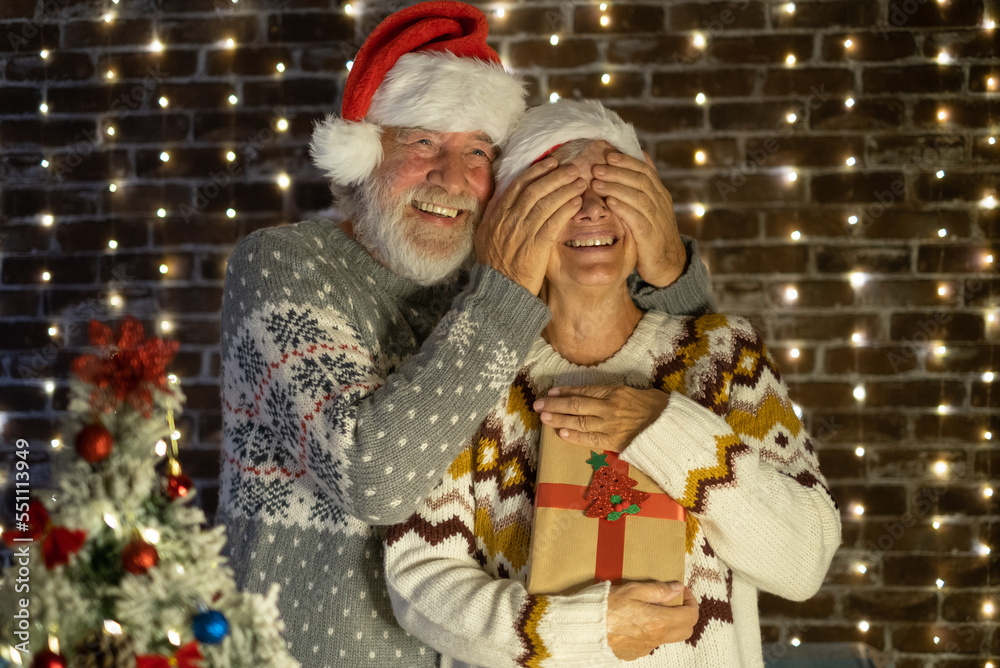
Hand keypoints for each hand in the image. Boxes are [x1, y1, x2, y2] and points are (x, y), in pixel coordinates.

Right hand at [475, 157, 584, 294]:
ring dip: (564, 189)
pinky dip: (565, 210)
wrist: (498, 290)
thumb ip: (497, 216)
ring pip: (544, 204)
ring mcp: (521, 234)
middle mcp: (508, 221)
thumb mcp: (487, 236)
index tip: (551, 163)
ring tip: (579, 181)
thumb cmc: (495, 264)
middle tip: (571, 167)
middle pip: (534, 190)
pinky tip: (577, 202)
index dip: (536, 171)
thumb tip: (505, 197)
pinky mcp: (535, 248)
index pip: (518, 186)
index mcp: (497, 216)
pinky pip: (552, 224)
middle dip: (555, 176)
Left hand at [533, 385, 669, 452]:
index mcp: (615, 392)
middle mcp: (609, 407)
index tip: (551, 392)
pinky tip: (561, 434)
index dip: (565, 392)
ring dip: (559, 420)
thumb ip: (620, 393)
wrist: (674, 427)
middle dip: (554, 405)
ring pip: (578, 422)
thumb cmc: (660, 408)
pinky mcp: (614, 442)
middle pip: (575, 405)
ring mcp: (610, 425)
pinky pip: (590, 439)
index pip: (584, 391)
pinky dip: (574, 437)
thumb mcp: (640, 392)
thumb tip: (604, 395)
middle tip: (538, 404)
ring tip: (544, 418)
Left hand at [591, 151, 686, 287]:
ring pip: (639, 197)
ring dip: (616, 188)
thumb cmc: (654, 232)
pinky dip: (623, 209)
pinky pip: (638, 219)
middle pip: (641, 181)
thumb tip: (642, 154)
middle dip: (618, 172)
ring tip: (597, 182)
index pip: (645, 170)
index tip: (608, 154)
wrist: (669, 263)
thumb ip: (645, 183)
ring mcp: (658, 220)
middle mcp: (661, 204)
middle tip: (597, 167)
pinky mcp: (651, 237)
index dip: (627, 161)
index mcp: (660, 194)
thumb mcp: (651, 206)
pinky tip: (610, 203)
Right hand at [607, 582, 698, 659]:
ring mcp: (646, 647)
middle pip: (686, 630)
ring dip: (670, 623)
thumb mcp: (633, 590)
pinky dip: (653, 631)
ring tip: (655, 608)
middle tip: (675, 601)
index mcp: (659, 621)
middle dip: (686, 615)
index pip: (691, 616)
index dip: (691, 602)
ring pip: (669, 637)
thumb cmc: (606, 606)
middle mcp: (656, 638)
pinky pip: (652, 642)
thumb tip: (677, 588)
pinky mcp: (635, 652)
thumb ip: (659, 590)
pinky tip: (638, 620)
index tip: (683, 592)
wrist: (585, 628)